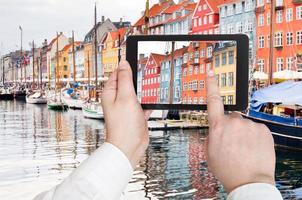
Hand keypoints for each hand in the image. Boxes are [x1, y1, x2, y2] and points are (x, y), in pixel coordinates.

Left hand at [101, 61, 151, 168]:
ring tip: (148, 91)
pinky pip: (143, 105)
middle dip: (137, 81)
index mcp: (111, 92)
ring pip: (137, 94)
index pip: (118, 73)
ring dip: (144, 93)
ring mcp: (127, 107)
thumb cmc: (124, 124)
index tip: (137, 62)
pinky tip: (150, 105)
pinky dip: (147, 104)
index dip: (127, 67)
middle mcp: (117, 99)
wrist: (129, 146)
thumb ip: (125, 78)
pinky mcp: (135, 115)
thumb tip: (123, 63)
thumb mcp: (126, 96)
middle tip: (145, 77)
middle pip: (129, 83)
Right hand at [205, 70, 275, 192]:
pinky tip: (253, 148)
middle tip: (232, 144)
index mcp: (218, 127)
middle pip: (231, 118)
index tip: (211, 73)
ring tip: (244, 149)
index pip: (213, 101)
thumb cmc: (228, 170)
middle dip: (230, 128)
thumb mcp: (209, 153)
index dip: (211, 85)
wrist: (250, 182)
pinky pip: (256, 129)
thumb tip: (217, 129)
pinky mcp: (263, 129)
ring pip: (244, 125)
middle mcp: (234, 122)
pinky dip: (254, 136)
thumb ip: (211, 136)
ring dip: (243, 133)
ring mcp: (250, 125)